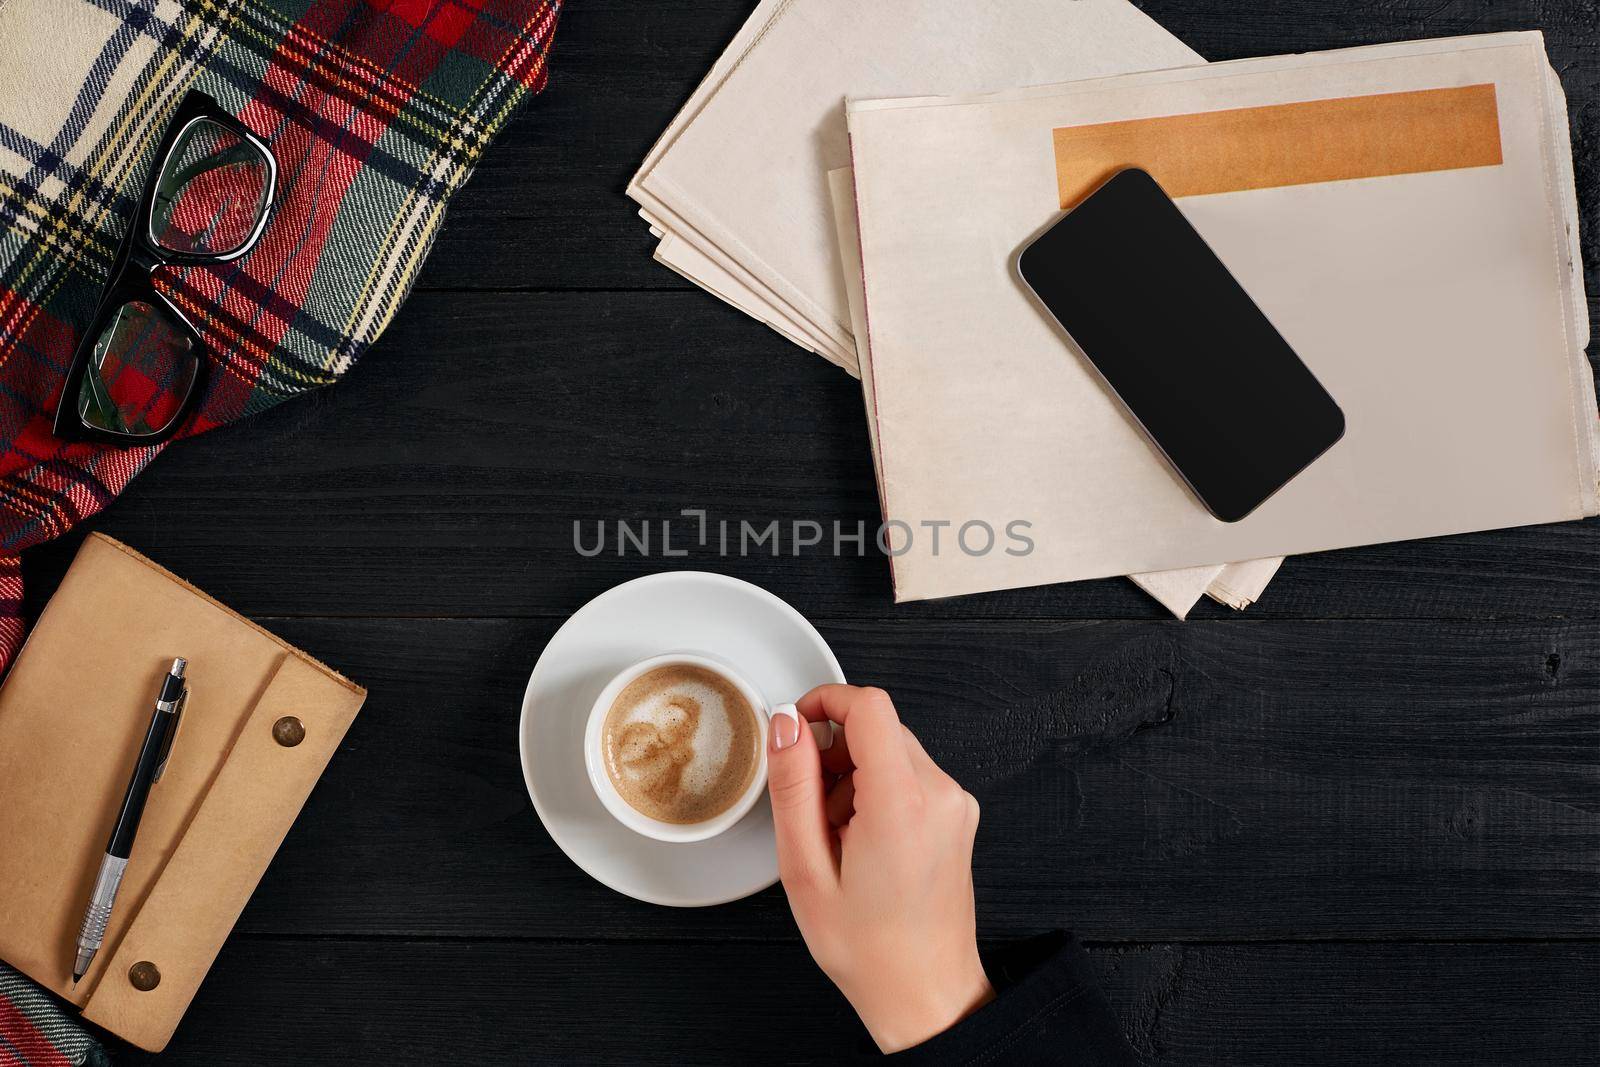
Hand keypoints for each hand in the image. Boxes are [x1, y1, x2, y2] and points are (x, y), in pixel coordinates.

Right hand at [766, 684, 993, 1052]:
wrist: (925, 993)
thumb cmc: (867, 948)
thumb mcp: (804, 868)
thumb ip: (792, 786)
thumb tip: (785, 725)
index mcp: (902, 803)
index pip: (869, 706)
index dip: (825, 701)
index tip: (796, 725)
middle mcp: (940, 794)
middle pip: (879, 727)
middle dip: (834, 752)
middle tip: (808, 806)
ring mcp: (956, 805)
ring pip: (893, 750)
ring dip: (854, 775)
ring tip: (835, 835)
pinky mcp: (959, 815)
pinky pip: (911, 775)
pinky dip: (878, 791)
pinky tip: (861, 840)